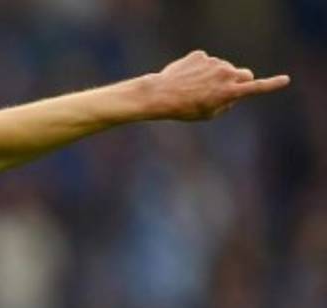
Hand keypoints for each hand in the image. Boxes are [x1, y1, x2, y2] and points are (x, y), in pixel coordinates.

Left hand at [149, 50, 289, 119]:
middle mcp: (225, 74)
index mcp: (229, 92)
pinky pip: (206, 61)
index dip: (272, 84)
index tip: (285, 79)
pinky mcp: (200, 55)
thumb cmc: (184, 110)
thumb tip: (233, 93)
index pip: (256, 87)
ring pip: (223, 68)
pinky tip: (186, 77)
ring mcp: (214, 62)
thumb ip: (226, 103)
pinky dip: (200, 68)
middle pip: (245, 74)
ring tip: (194, 87)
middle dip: (240, 80)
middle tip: (223, 90)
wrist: (159, 94)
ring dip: (215, 76)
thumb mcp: (208, 114)